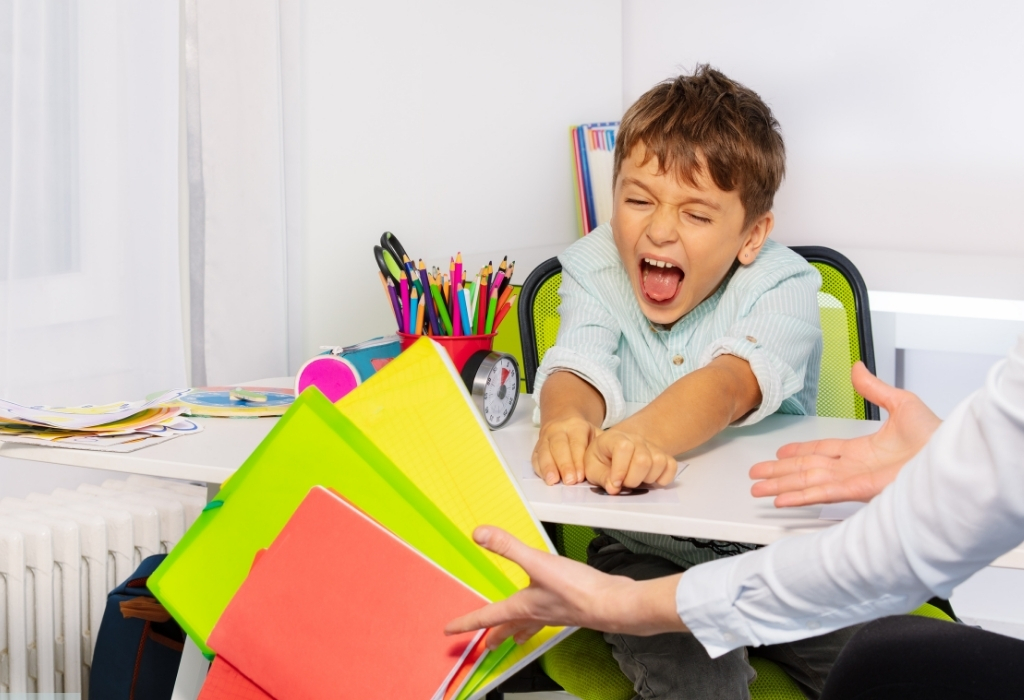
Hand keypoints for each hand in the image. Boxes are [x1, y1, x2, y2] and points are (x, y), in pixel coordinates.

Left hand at [444, 526, 684, 648]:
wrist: (613, 604)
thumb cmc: (578, 589)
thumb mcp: (538, 562)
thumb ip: (508, 547)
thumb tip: (479, 534)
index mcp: (523, 605)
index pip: (488, 615)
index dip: (466, 622)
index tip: (449, 630)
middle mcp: (537, 613)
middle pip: (509, 627)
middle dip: (494, 636)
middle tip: (483, 646)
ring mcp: (555, 613)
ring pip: (530, 625)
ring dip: (518, 632)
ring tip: (513, 638)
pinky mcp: (572, 609)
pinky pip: (549, 618)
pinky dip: (542, 619)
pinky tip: (550, 613)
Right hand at [533, 415, 597, 484]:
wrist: (563, 419)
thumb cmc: (583, 433)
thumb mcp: (596, 433)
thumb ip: (601, 447)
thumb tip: (611, 467)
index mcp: (575, 425)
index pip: (576, 443)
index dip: (578, 460)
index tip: (580, 476)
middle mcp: (558, 429)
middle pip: (559, 447)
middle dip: (564, 465)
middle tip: (570, 481)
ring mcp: (545, 437)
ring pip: (544, 451)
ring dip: (549, 467)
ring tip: (553, 481)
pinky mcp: (537, 446)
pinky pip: (536, 457)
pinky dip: (540, 468)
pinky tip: (545, 478)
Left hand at [584, 428, 677, 494]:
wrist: (613, 451)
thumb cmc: (601, 459)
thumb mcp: (592, 467)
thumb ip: (601, 477)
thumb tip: (614, 488)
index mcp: (615, 438)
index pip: (624, 448)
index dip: (620, 470)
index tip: (615, 483)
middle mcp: (636, 439)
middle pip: (643, 460)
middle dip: (633, 479)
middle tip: (624, 483)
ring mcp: (651, 447)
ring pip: (659, 462)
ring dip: (647, 478)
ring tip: (636, 480)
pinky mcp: (663, 456)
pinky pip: (671, 466)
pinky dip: (663, 478)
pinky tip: (650, 480)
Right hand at [750, 362, 940, 506]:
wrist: (954, 457)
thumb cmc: (939, 438)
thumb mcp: (903, 404)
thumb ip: (875, 389)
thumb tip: (857, 368)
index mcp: (863, 450)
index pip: (822, 451)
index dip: (799, 452)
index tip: (780, 452)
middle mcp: (854, 467)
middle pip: (806, 469)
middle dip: (779, 472)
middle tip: (756, 476)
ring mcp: (854, 480)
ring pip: (807, 482)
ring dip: (780, 485)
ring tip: (757, 489)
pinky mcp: (859, 490)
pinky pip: (821, 494)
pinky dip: (799, 496)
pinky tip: (780, 499)